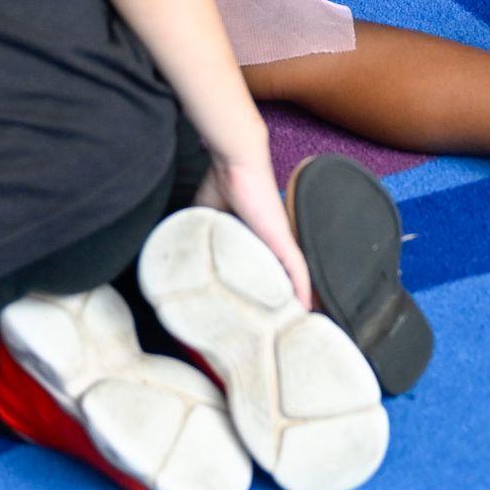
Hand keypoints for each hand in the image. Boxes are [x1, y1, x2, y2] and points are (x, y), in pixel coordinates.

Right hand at [199, 151, 313, 310]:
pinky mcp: (284, 239)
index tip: (259, 310)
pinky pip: (298, 270)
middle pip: (282, 277)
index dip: (263, 288)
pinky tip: (306, 309)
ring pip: (294, 278)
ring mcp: (281, 240)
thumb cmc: (223, 183)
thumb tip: (183, 251)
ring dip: (297, 300)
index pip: (264, 268)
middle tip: (281, 326)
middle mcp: (272, 241)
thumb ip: (201, 235)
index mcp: (256, 238)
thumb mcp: (206, 217)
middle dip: (283, 301)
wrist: (235, 163)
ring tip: (297, 325)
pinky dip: (303, 289)